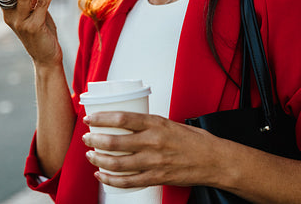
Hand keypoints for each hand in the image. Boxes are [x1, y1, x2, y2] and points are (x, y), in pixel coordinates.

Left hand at [82, 112, 225, 188]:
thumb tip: (128, 124)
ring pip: (117, 163)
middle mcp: (153, 142)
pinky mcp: (155, 177)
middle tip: (87, 138)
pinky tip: (102, 175)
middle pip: (114, 141)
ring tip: (91, 156)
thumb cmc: (195, 141)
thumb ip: (149, 125)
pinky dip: (111, 179)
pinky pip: (127, 182)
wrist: (213, 160)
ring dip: (99, 160)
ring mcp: (153, 162)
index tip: (91, 118)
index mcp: (156, 124)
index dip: (102, 118)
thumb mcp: (171, 123)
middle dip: (95, 140)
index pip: (122, 118)